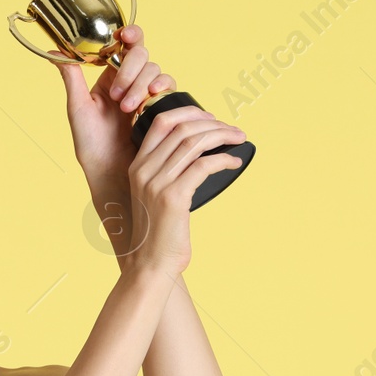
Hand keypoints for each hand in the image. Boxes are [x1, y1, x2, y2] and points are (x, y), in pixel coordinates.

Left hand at [57, 23, 175, 188]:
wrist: (111, 172)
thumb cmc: (91, 145)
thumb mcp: (78, 108)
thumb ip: (71, 77)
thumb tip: (54, 51)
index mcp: (109, 77)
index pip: (123, 46)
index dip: (129, 34)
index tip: (125, 35)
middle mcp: (130, 82)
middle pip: (141, 55)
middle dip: (131, 71)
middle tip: (118, 97)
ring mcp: (147, 94)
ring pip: (154, 70)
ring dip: (141, 84)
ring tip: (129, 109)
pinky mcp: (161, 107)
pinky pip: (169, 87)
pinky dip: (163, 86)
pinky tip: (153, 95)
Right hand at [125, 104, 245, 276]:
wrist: (150, 263)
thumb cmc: (159, 233)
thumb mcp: (154, 196)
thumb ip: (166, 174)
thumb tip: (197, 153)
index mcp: (137, 166)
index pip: (160, 121)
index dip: (190, 112)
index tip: (211, 119)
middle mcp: (144, 170)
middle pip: (181, 127)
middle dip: (213, 123)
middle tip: (234, 130)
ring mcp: (157, 183)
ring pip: (193, 142)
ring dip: (222, 136)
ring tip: (239, 140)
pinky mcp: (173, 198)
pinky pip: (203, 165)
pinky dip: (223, 159)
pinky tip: (234, 162)